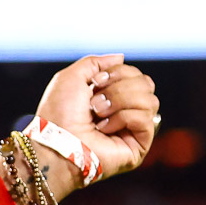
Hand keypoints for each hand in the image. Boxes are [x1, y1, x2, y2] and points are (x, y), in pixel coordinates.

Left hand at [34, 54, 159, 190]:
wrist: (55, 140)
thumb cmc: (58, 112)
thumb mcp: (72, 76)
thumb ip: (95, 63)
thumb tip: (121, 58)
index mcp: (111, 96)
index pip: (135, 74)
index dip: (117, 72)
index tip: (95, 82)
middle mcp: (124, 112)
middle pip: (146, 83)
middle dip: (119, 87)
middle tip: (95, 101)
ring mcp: (132, 130)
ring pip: (149, 100)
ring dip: (119, 101)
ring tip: (98, 114)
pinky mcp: (138, 146)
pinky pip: (145, 119)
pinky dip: (122, 118)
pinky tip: (104, 129)